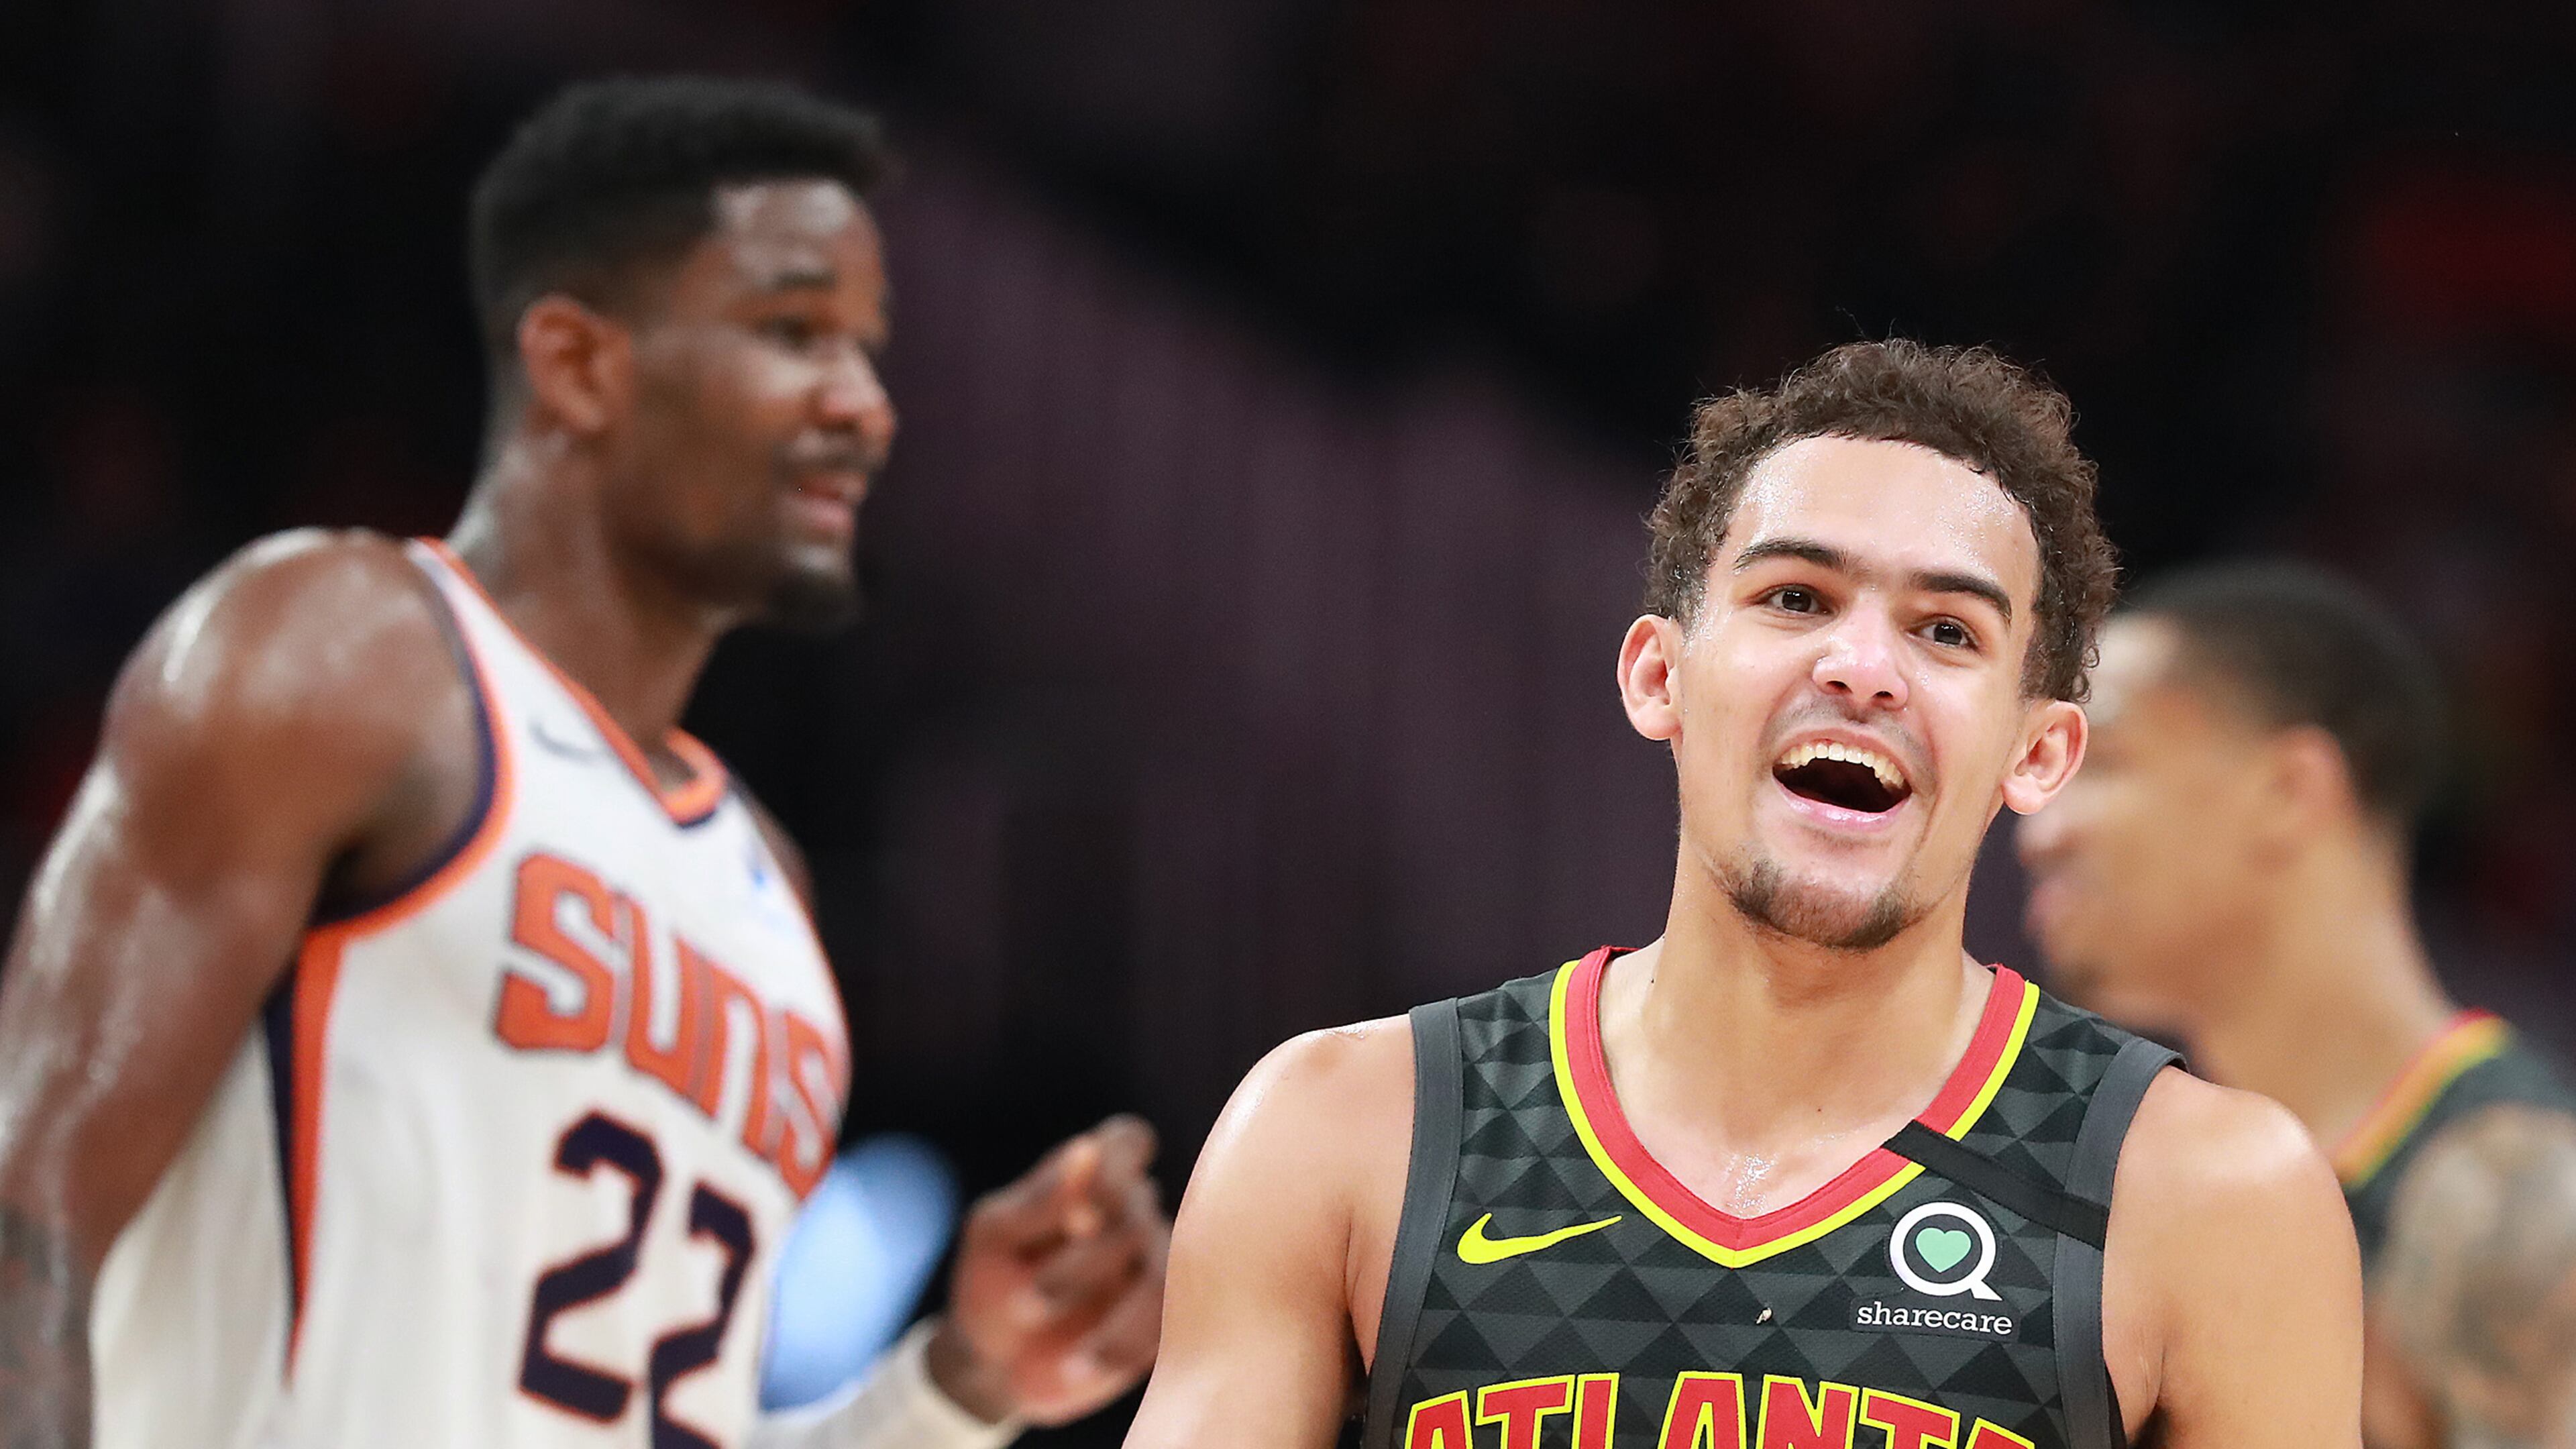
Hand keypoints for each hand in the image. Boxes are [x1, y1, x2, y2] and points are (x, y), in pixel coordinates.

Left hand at [925, 1115, 1169, 1425]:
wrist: (992, 1363)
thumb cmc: (991, 1280)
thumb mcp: (994, 1236)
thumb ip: (1041, 1198)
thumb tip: (1088, 1150)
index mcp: (1094, 1177)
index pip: (1129, 1142)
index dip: (1115, 1169)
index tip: (1075, 1218)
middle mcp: (1134, 1215)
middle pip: (1138, 1216)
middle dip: (1082, 1264)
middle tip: (1025, 1305)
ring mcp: (1155, 1269)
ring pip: (1165, 1275)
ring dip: (1111, 1315)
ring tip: (1060, 1357)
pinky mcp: (1162, 1325)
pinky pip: (1166, 1329)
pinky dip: (1119, 1350)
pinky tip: (1074, 1369)